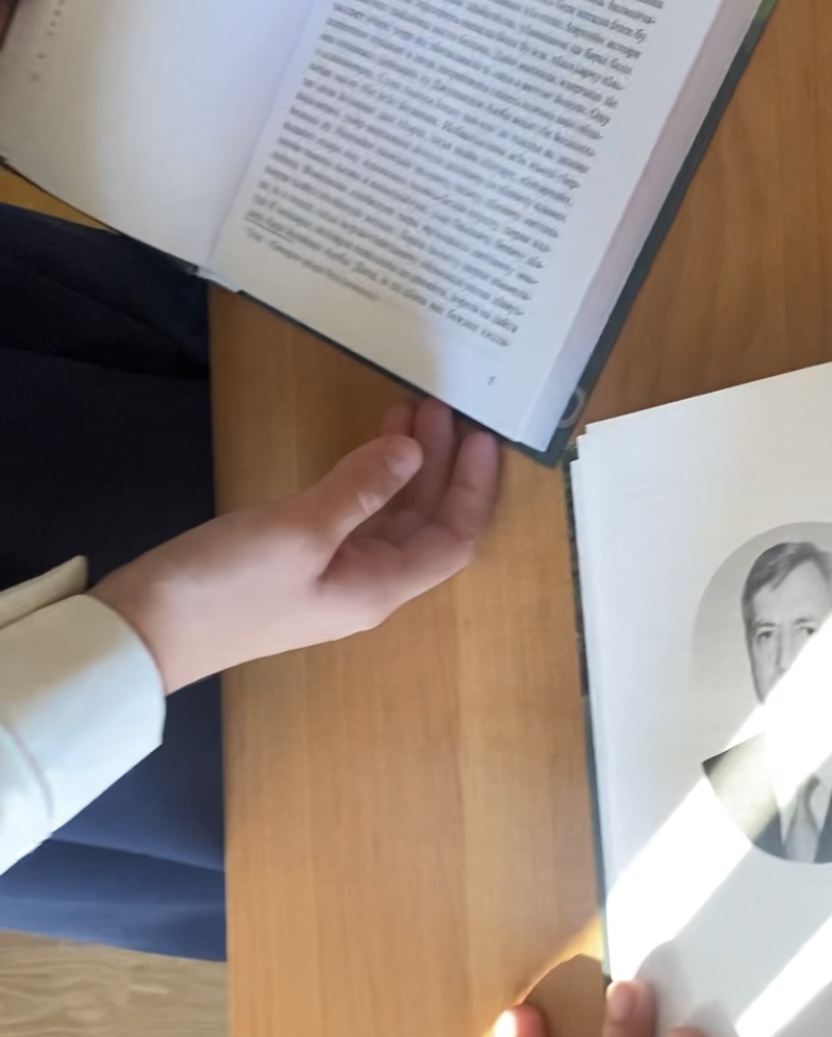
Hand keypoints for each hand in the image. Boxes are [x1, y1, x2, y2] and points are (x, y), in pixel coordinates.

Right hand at [93, 399, 500, 692]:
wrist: (145, 631)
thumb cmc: (227, 586)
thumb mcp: (300, 529)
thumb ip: (361, 488)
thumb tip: (416, 451)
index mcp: (379, 587)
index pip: (452, 539)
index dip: (473, 489)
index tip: (482, 437)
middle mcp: (365, 584)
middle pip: (424, 523)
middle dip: (440, 465)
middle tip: (438, 405)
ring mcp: (329, 574)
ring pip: (387, 514)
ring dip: (403, 465)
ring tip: (407, 409)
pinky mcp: (295, 562)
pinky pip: (351, 515)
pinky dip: (364, 477)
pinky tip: (362, 446)